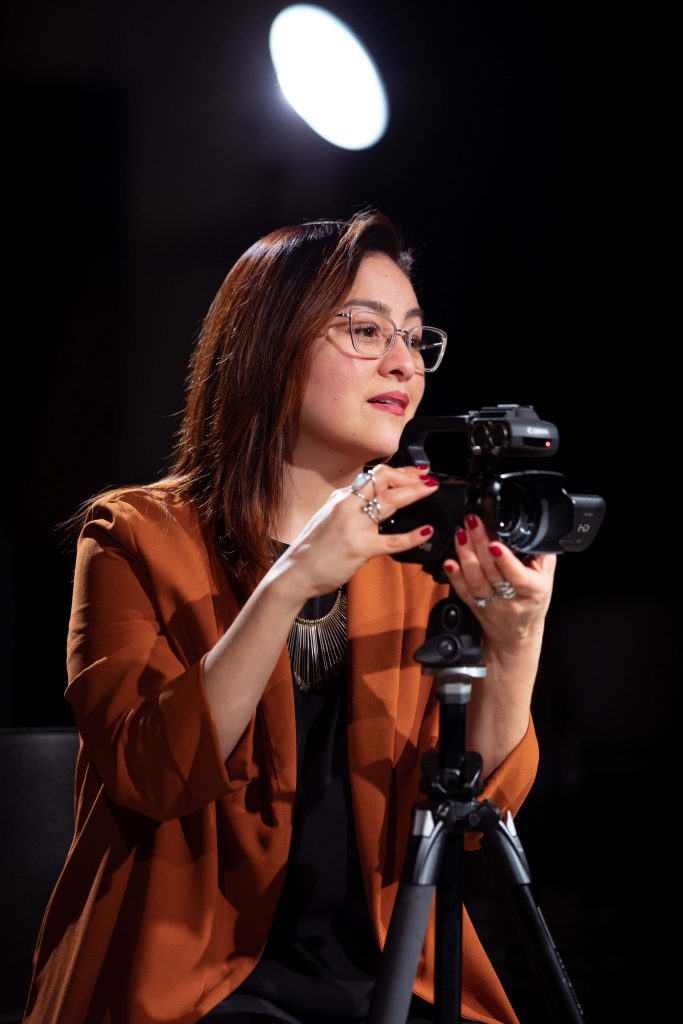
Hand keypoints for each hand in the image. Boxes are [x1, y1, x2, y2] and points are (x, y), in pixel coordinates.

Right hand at [267, 465, 438, 602]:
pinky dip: (412, 536)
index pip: (374, 475)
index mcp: (342, 497)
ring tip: (430, 489)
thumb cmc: (313, 550)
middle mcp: (347, 506)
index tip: (415, 472)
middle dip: (409, 476)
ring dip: (414, 493)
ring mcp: (354, 526)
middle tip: (427, 478)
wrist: (295, 573)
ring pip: (390, 501)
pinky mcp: (360, 548)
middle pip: (383, 478)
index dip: (399, 471)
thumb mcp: (329, 518)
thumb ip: (350, 508)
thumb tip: (373, 503)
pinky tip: (425, 532)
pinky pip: (393, 541)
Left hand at [443, 514, 556, 651]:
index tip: (494, 544)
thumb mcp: (547, 579)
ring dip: (466, 555)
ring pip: (475, 581)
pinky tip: (449, 562)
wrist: (516, 633)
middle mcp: (509, 600)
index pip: (518, 577)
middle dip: (480, 544)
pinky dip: (454, 576)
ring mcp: (489, 604)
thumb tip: (535, 531)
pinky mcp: (474, 606)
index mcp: (532, 592)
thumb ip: (542, 556)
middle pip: (492, 572)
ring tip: (461, 534)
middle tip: (472, 523)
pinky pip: (462, 591)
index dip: (505, 561)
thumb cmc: (532, 602)